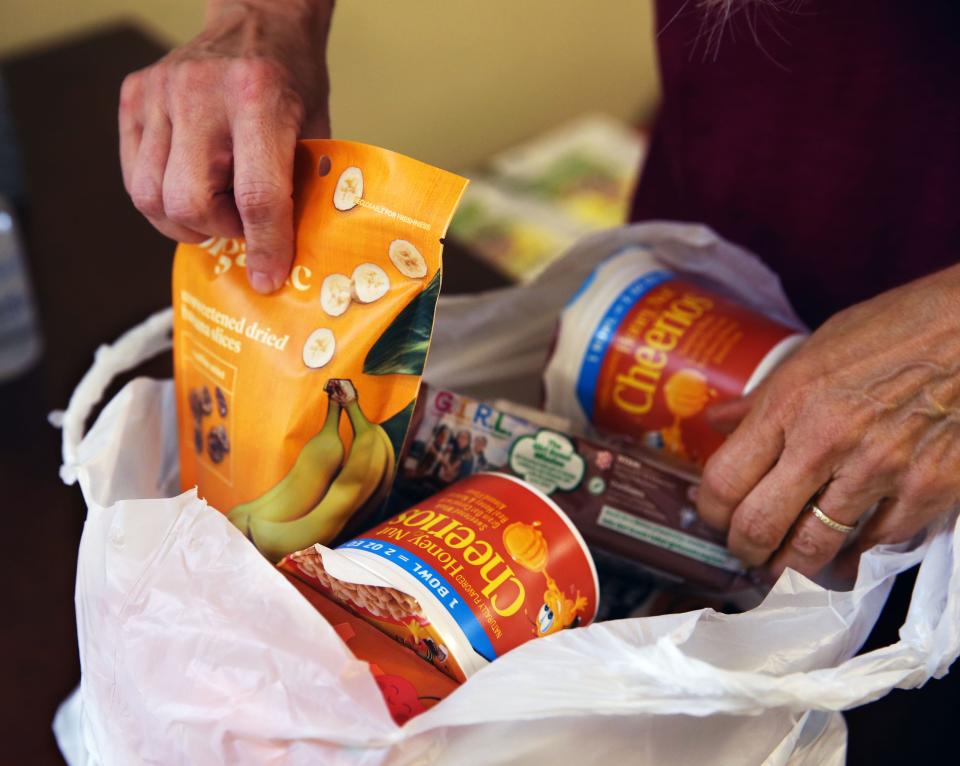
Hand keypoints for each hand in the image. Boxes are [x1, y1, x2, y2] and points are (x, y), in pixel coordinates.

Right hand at [119, 0, 332, 292]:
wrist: (258, 22)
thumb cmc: (291, 82)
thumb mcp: (315, 133)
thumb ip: (300, 191)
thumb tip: (286, 259)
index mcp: (260, 99)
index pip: (256, 196)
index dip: (264, 247)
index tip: (267, 276)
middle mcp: (201, 92)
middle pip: (188, 203)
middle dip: (216, 230)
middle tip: (239, 224)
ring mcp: (159, 92)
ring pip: (150, 197)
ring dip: (185, 220)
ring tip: (214, 207)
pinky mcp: (133, 96)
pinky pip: (132, 175)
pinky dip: (160, 197)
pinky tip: (190, 185)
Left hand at [697, 265, 959, 580]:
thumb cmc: (895, 328)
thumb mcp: (813, 351)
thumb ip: (762, 398)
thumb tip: (714, 422)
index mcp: (788, 403)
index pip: (723, 482)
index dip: (710, 512)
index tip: (714, 517)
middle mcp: (825, 441)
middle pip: (758, 526)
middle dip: (745, 549)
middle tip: (748, 550)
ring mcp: (879, 470)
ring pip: (814, 550)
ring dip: (794, 564)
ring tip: (790, 560)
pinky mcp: (928, 490)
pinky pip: (875, 546)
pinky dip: (855, 556)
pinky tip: (846, 551)